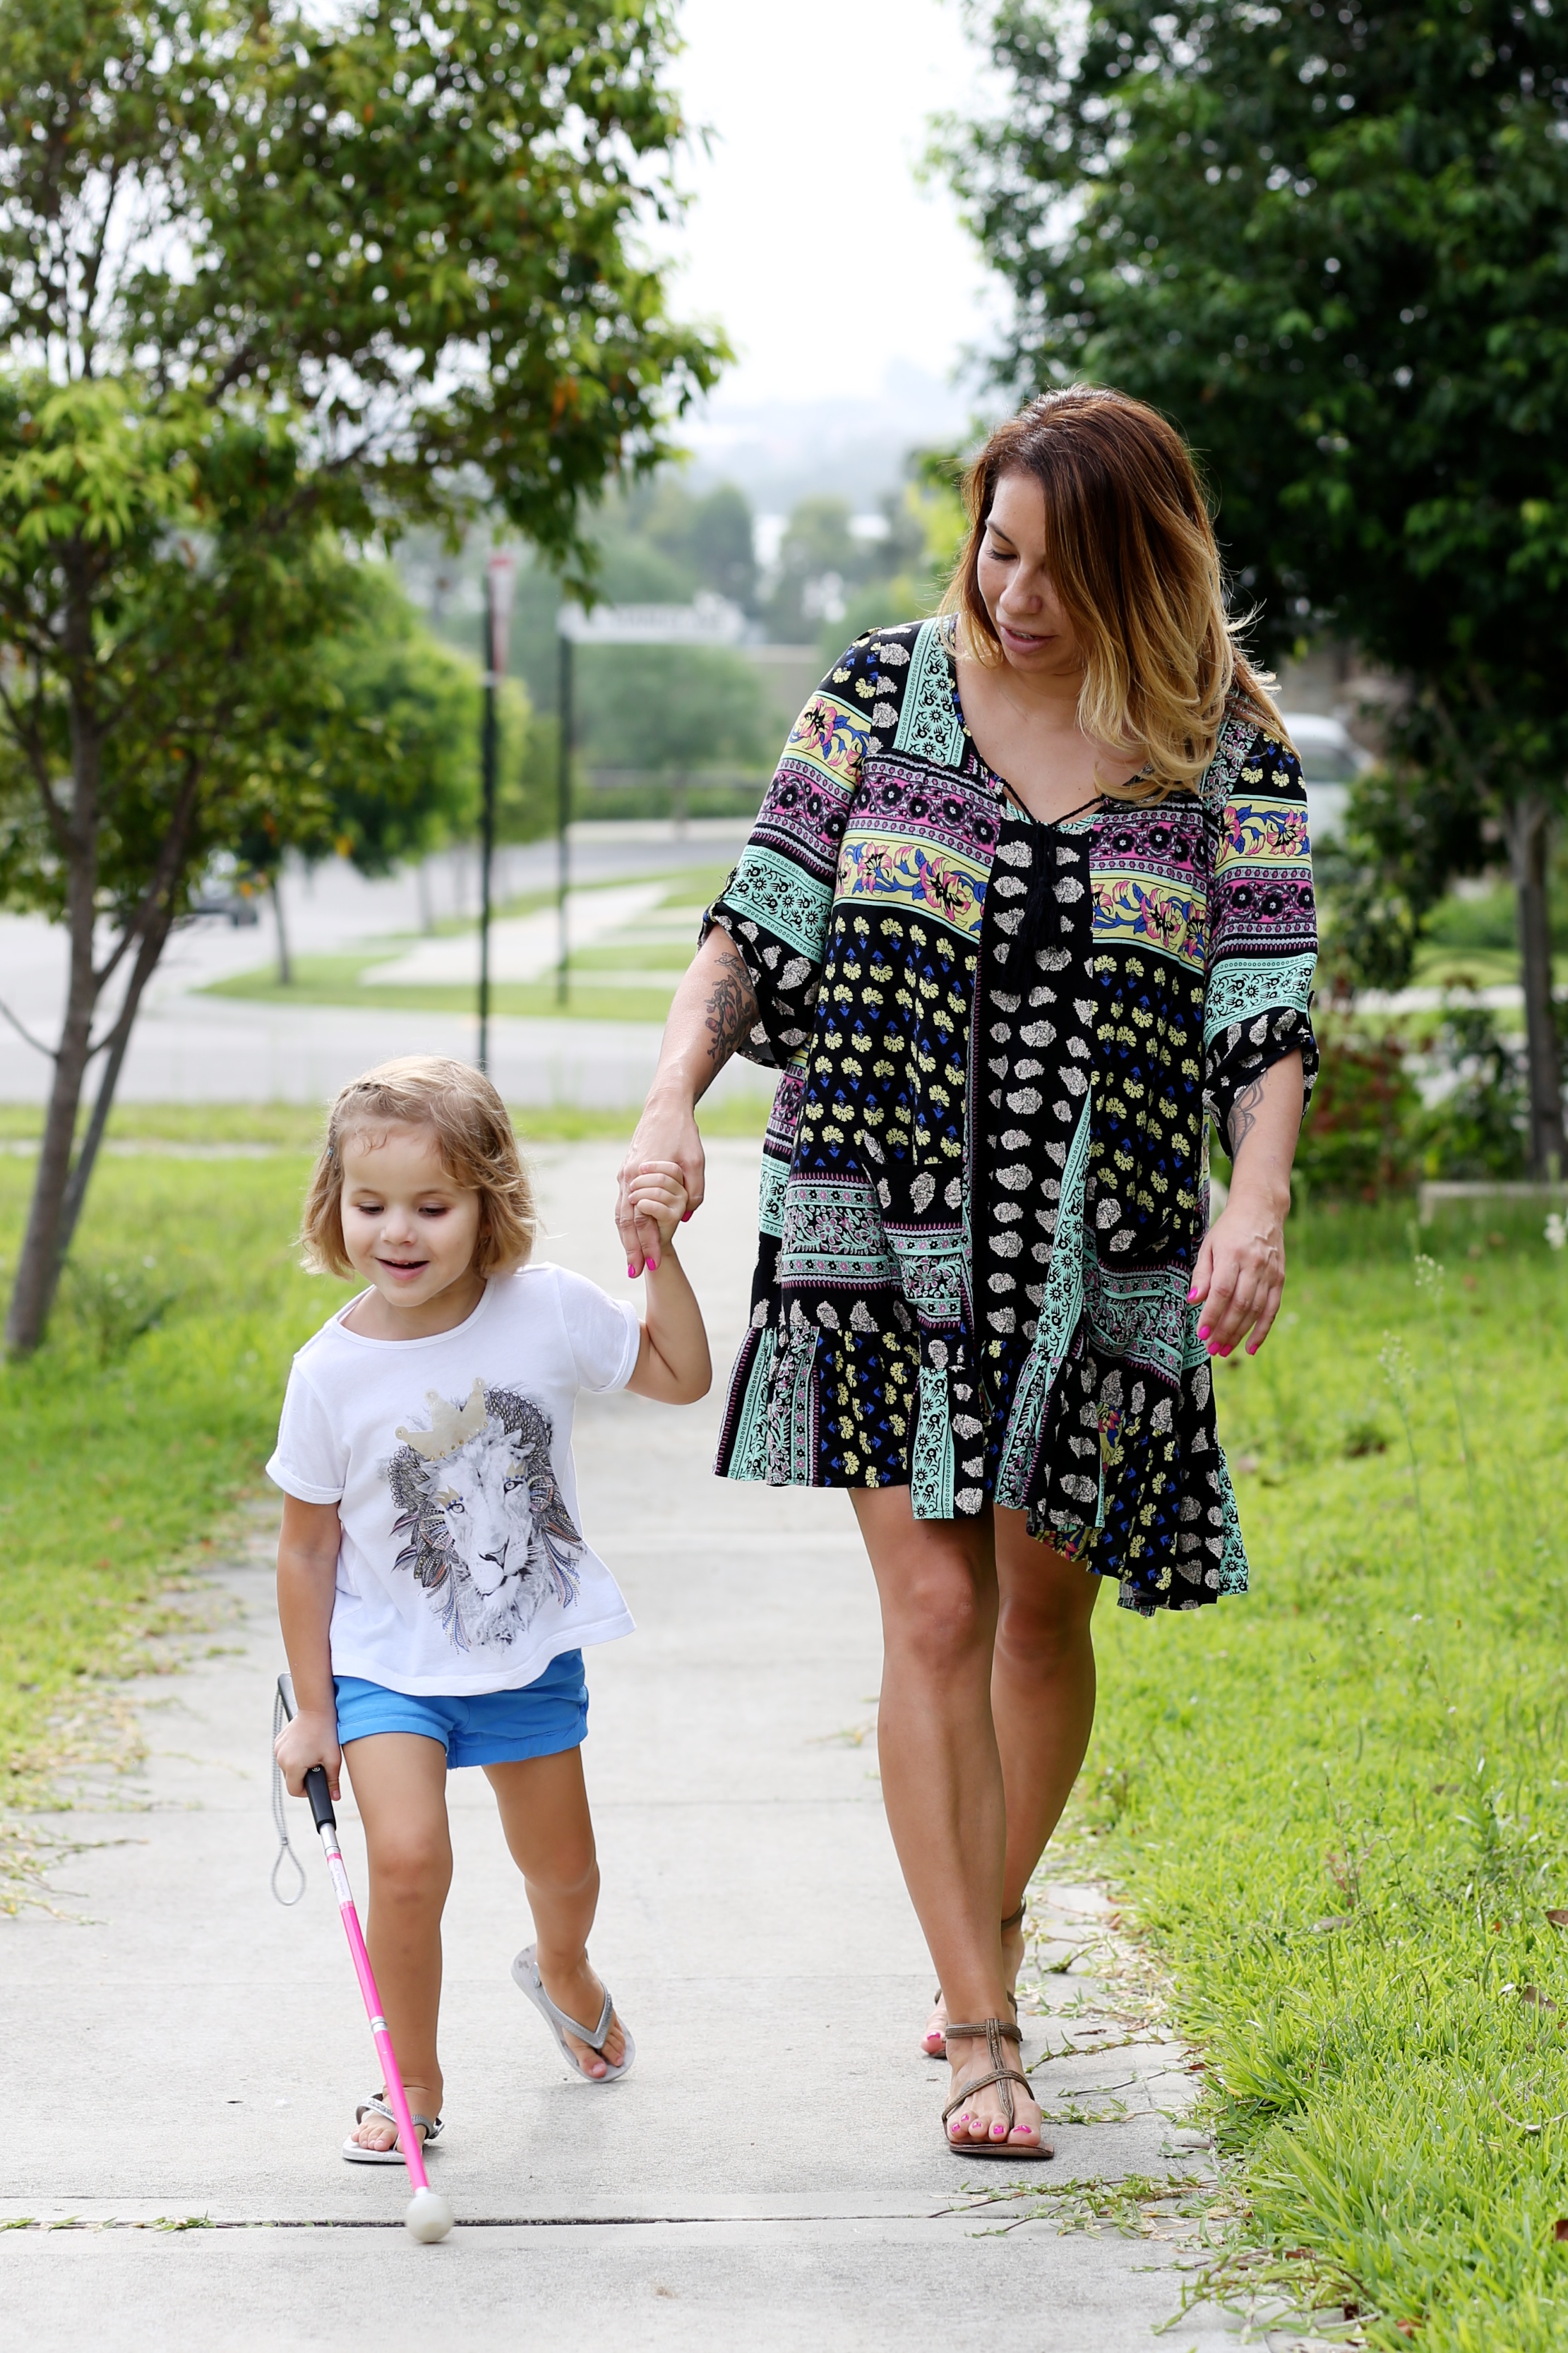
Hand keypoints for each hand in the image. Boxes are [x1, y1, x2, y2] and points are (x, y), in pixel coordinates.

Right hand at [274, 1708, 341, 1802]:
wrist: (316, 1709)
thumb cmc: (326, 1733)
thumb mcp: (333, 1759)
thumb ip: (332, 1782)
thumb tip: (334, 1797)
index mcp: (293, 1765)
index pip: (294, 1791)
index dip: (306, 1792)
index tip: (316, 1784)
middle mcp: (281, 1758)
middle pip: (291, 1780)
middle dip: (304, 1777)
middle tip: (317, 1765)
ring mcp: (277, 1750)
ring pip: (287, 1768)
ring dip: (298, 1766)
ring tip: (311, 1753)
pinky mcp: (277, 1742)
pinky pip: (285, 1757)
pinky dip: (294, 1756)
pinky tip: (305, 1747)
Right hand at [617, 1093, 704, 1276]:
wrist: (665, 1107)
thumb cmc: (683, 1134)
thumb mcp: (696, 1162)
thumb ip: (693, 1191)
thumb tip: (686, 1216)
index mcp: (642, 1176)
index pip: (642, 1219)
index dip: (646, 1243)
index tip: (651, 1264)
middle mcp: (628, 1178)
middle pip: (625, 1222)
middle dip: (630, 1249)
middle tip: (634, 1273)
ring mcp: (624, 1175)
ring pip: (620, 1214)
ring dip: (625, 1239)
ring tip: (631, 1261)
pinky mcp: (626, 1172)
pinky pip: (622, 1203)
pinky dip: (624, 1223)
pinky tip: (629, 1236)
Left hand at [1188, 1196, 1286, 1358]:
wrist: (1261, 1210)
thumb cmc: (1229, 1230)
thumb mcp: (1209, 1246)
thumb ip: (1201, 1274)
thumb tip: (1192, 1300)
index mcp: (1232, 1254)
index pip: (1222, 1291)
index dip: (1212, 1314)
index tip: (1201, 1334)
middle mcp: (1254, 1264)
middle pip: (1240, 1304)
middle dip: (1224, 1330)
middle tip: (1211, 1349)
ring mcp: (1269, 1273)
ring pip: (1256, 1310)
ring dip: (1240, 1334)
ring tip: (1225, 1351)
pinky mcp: (1280, 1279)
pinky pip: (1272, 1309)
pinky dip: (1262, 1330)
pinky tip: (1251, 1347)